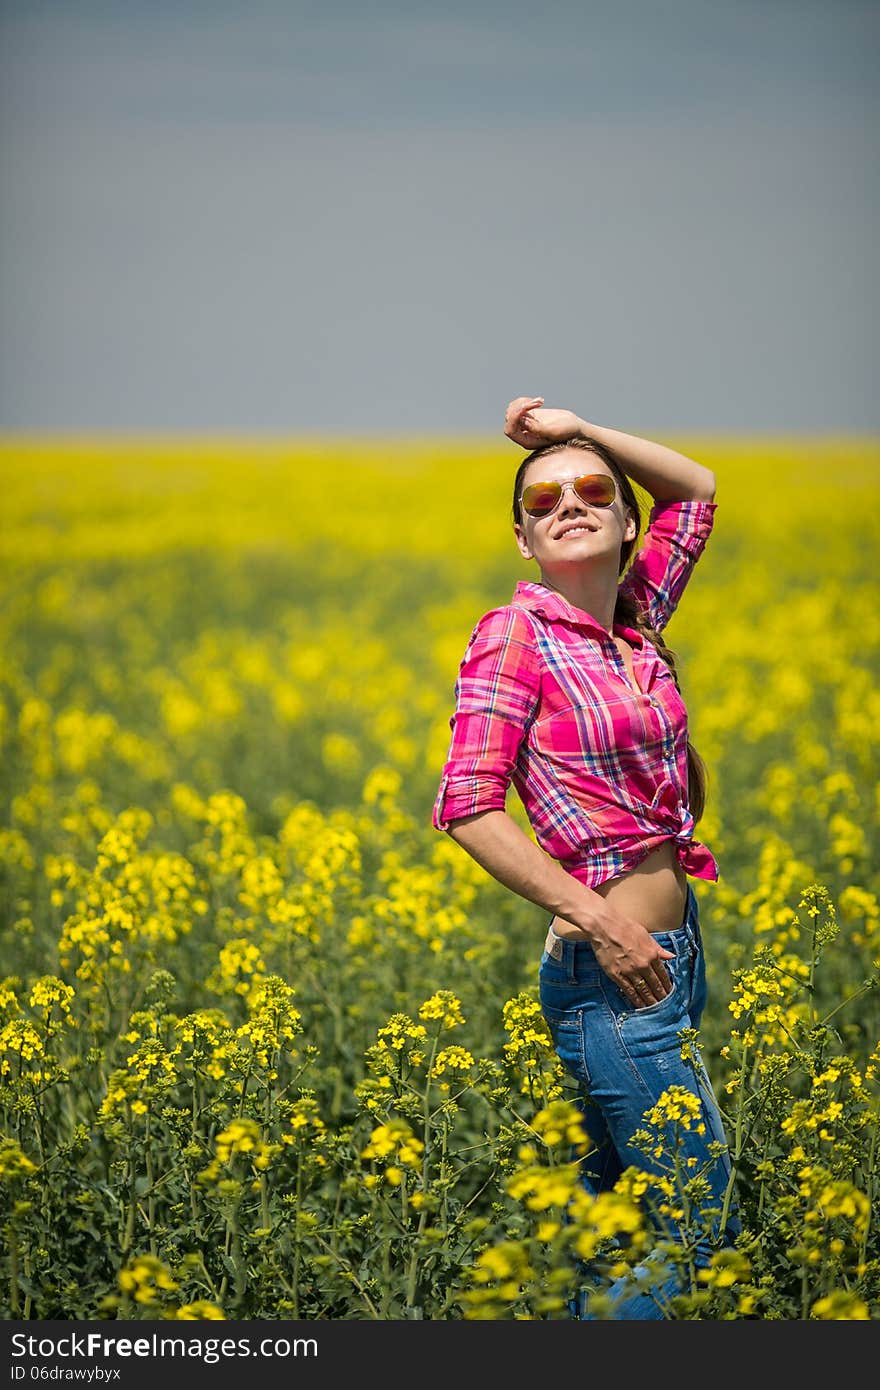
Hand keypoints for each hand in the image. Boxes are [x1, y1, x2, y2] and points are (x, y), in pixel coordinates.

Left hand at [504, 397, 586, 449]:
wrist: (576, 428)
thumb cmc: (568, 433)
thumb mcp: (555, 432)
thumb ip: (538, 429)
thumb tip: (523, 422)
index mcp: (527, 441)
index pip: (510, 430)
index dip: (514, 417)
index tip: (527, 407)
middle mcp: (524, 434)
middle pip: (510, 418)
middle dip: (521, 407)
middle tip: (539, 402)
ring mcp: (526, 424)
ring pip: (512, 410)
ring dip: (524, 401)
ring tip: (540, 401)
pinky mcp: (529, 415)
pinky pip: (518, 405)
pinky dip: (525, 400)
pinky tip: (539, 401)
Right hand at [553, 906, 674, 1007]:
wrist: (604, 926)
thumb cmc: (625, 926)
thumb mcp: (646, 935)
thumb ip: (658, 948)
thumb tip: (671, 957)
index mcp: (652, 954)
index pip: (663, 975)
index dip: (667, 986)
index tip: (670, 993)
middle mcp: (643, 964)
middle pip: (655, 985)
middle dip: (661, 997)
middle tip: (666, 1007)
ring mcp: (629, 971)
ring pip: (643, 990)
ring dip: (650, 1001)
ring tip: (656, 1009)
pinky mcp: (616, 975)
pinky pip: (628, 990)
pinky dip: (635, 1000)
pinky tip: (640, 1006)